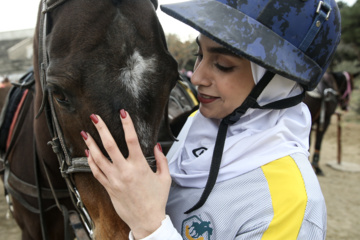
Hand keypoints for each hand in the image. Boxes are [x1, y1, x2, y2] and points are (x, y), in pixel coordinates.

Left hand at [82, 110, 170, 238]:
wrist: (147, 220)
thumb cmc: (156, 200)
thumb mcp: (165, 178)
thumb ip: (161, 160)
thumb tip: (157, 146)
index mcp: (140, 166)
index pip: (132, 139)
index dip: (127, 124)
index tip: (123, 113)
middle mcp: (124, 171)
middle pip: (109, 145)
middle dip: (101, 128)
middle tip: (95, 117)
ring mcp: (114, 179)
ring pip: (98, 158)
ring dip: (91, 144)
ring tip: (85, 133)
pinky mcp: (109, 187)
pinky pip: (96, 172)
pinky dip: (91, 161)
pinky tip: (88, 153)